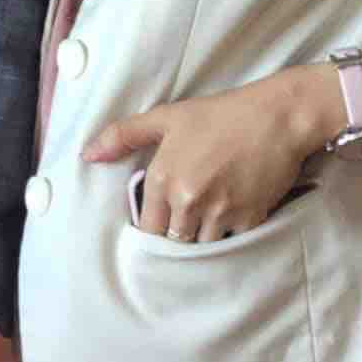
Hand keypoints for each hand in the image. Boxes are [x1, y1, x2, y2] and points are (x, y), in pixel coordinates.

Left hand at [84, 67, 336, 241]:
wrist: (274, 118)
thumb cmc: (218, 115)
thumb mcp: (165, 117)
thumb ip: (123, 135)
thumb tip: (87, 155)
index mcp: (164, 179)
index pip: (147, 228)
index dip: (151, 229)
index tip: (157, 225)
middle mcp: (189, 201)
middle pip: (173, 242)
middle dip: (175, 237)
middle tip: (182, 225)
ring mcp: (221, 213)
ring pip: (202, 245)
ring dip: (201, 239)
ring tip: (205, 223)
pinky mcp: (251, 220)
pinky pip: (233, 242)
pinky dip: (230, 236)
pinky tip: (230, 218)